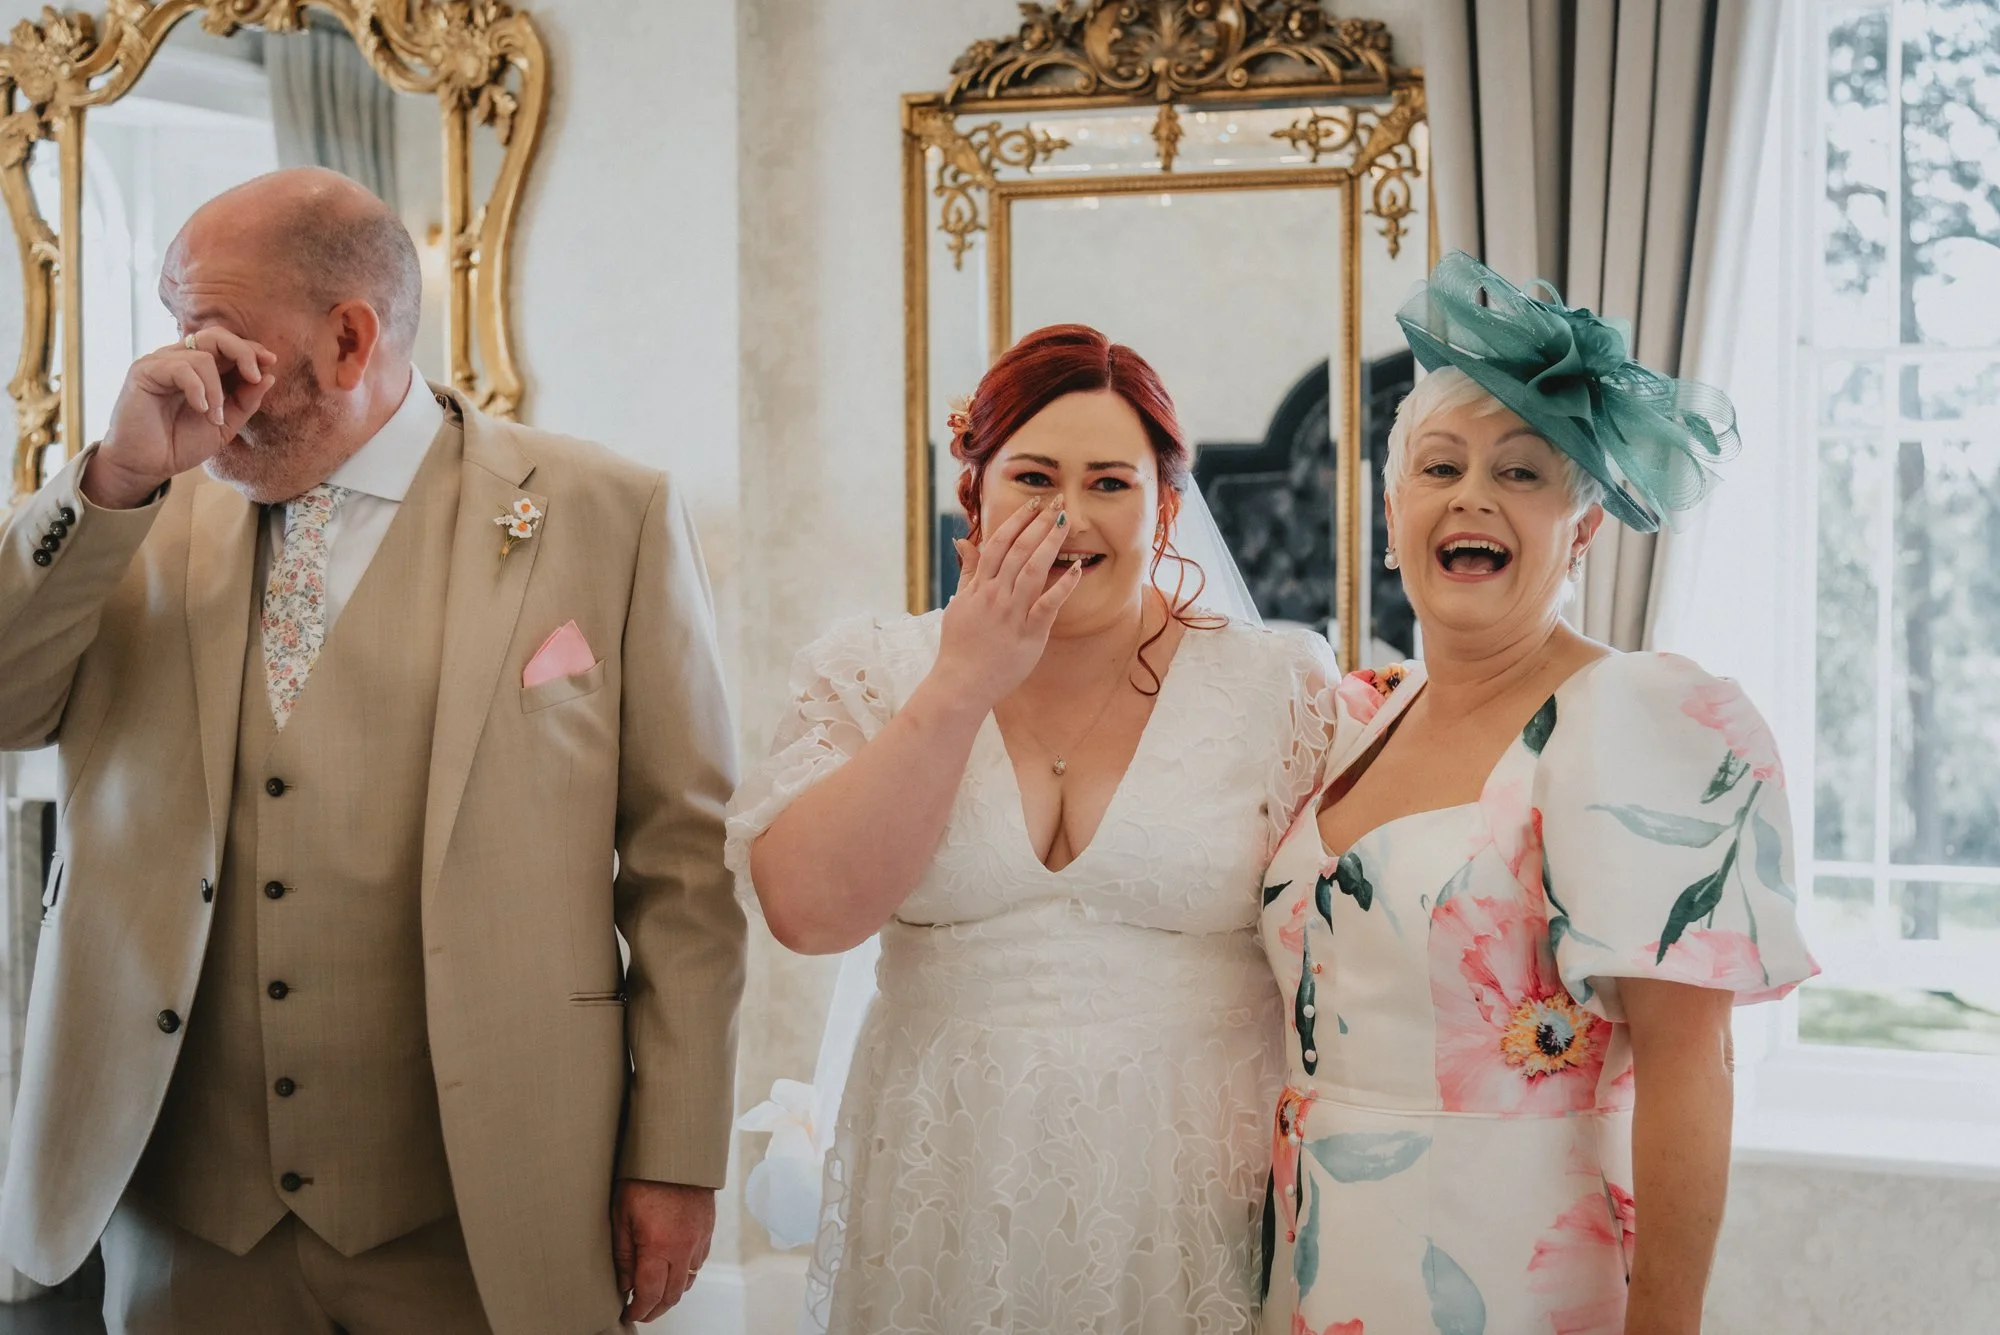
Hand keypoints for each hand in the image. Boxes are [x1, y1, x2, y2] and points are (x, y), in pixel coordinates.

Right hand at [84, 329, 279, 509]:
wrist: (147, 465)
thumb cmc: (181, 443)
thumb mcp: (225, 424)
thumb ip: (246, 402)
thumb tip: (269, 376)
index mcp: (200, 368)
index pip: (228, 344)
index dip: (251, 349)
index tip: (271, 363)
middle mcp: (180, 358)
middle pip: (216, 336)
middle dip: (243, 351)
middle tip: (254, 376)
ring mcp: (160, 363)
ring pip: (202, 354)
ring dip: (217, 388)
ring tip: (214, 417)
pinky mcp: (144, 371)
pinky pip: (180, 367)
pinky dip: (198, 388)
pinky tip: (201, 409)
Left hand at [612, 1179, 714, 1324]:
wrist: (677, 1151)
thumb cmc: (645, 1177)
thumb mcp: (621, 1215)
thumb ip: (623, 1255)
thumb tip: (625, 1285)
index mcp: (660, 1246)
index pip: (650, 1294)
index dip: (638, 1310)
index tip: (628, 1314)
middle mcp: (684, 1247)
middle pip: (672, 1294)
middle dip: (655, 1309)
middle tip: (639, 1312)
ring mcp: (699, 1238)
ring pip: (688, 1280)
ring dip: (671, 1293)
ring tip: (654, 1294)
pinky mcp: (708, 1229)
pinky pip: (698, 1262)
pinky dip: (685, 1273)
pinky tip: (672, 1269)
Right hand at [932, 498, 1082, 708]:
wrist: (961, 683)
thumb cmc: (960, 646)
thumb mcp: (959, 603)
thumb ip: (967, 572)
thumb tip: (962, 541)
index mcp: (979, 587)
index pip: (998, 544)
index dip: (1017, 521)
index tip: (1033, 503)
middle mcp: (995, 595)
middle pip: (1018, 550)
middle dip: (1038, 523)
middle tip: (1057, 502)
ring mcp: (1012, 613)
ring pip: (1032, 570)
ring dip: (1050, 543)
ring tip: (1065, 522)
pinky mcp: (1029, 634)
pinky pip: (1048, 605)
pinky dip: (1063, 585)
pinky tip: (1077, 568)